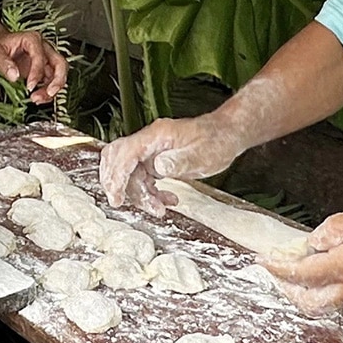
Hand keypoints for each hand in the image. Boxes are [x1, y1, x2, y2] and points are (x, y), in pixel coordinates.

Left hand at [0, 26, 68, 103]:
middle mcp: (43, 48)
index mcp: (32, 40)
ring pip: (59, 74)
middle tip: (49, 93)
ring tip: (38, 99)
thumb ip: (3, 63)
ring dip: (53, 89)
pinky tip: (38, 98)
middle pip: (60, 64)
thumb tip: (14, 76)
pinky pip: (52, 81)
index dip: (37, 73)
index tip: (30, 86)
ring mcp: (45, 59)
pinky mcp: (44, 70)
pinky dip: (48, 91)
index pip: (41, 56)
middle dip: (57, 81)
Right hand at [100, 113, 246, 213]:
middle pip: (118, 159)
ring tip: (158, 207)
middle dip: (117, 183)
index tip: (116, 196)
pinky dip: (148, 192)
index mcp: (157, 136)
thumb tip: (159, 167)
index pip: (126, 154)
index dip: (117, 176)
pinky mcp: (155, 160)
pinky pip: (142, 177)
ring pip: (130, 173)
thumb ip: (180, 161)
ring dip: (139, 193)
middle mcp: (150, 142)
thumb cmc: (217, 141)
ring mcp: (151, 151)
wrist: (226, 134)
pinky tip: (164, 200)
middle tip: (121, 202)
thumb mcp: (202, 155)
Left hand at [263, 203, 342, 313]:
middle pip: (311, 301)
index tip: (262, 260)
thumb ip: (339, 228)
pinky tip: (337, 262)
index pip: (302, 273)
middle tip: (278, 268)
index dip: (278, 268)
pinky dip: (333, 284)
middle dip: (288, 288)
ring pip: (330, 301)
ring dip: (309, 287)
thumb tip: (313, 240)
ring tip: (303, 262)